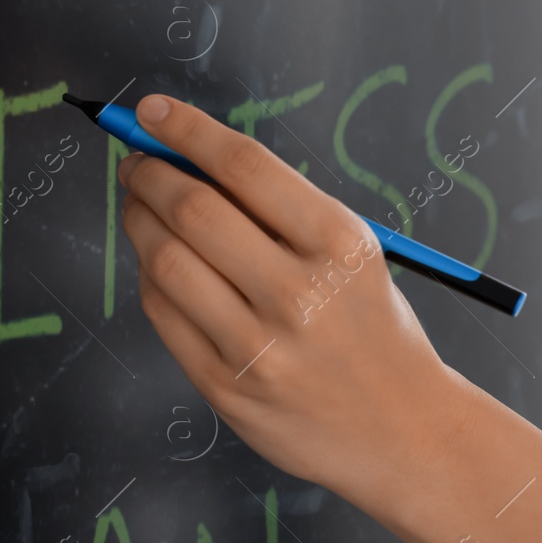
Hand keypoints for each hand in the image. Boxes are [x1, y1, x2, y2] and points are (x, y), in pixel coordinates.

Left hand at [118, 94, 464, 507]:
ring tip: (140, 208)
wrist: (404, 432)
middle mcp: (299, 294)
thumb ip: (278, 212)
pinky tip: (157, 263)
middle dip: (150, 174)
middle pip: (193, 210)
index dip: (187, 129)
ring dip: (138, 221)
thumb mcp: (352, 255)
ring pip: (164, 261)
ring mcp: (257, 346)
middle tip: (137, 163)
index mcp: (340, 245)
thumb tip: (187, 158)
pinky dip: (149, 275)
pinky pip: (162, 313)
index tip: (152, 111)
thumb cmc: (370, 328)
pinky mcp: (225, 387)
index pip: (245, 165)